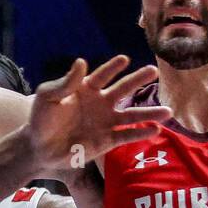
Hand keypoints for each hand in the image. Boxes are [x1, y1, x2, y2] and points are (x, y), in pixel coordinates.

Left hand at [24, 57, 170, 171]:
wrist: (39, 148)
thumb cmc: (41, 119)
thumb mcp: (48, 97)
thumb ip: (65, 82)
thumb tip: (82, 61)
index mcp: (85, 89)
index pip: (102, 76)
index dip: (112, 68)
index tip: (125, 59)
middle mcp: (100, 103)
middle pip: (123, 90)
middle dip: (138, 80)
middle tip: (153, 70)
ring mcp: (105, 122)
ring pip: (131, 115)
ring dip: (149, 113)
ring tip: (168, 111)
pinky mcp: (107, 141)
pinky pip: (127, 135)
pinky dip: (140, 133)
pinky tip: (155, 130)